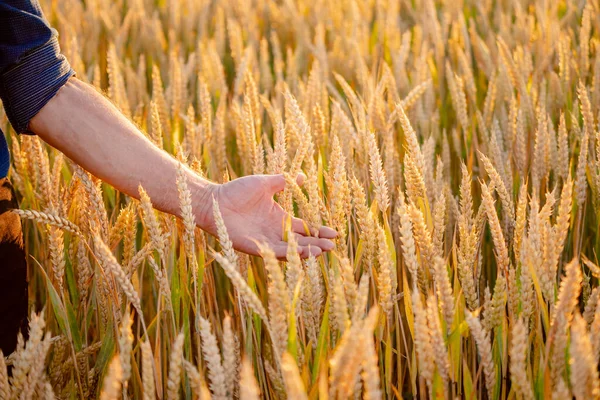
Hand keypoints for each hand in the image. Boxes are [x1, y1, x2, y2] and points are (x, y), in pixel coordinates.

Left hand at [203, 174, 336, 258]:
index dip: (319, 231)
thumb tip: (302, 176)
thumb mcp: (265, 184)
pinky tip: (300, 252)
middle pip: (301, 242)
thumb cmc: (236, 191)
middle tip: (333, 247)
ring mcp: (265, 241)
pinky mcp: (254, 247)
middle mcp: (275, 232)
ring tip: (321, 251)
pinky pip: (273, 252)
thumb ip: (283, 182)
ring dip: (306, 252)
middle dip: (317, 244)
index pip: (304, 228)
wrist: (214, 201)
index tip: (335, 233)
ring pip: (290, 250)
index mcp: (279, 218)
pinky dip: (287, 253)